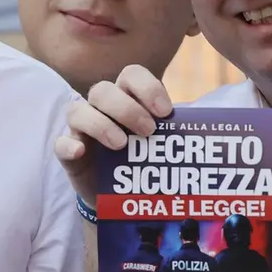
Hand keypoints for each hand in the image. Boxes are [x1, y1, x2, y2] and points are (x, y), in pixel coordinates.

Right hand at [53, 64, 172, 207]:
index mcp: (127, 98)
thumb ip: (178, 131)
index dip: (147, 87)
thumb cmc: (146, 161)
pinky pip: (60, 143)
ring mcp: (81, 130)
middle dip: (126, 108)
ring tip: (122, 144)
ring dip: (100, 123)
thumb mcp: (164, 143)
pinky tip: (81, 151)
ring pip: (77, 111)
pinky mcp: (69, 153)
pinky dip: (69, 145)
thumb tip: (211, 129)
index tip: (166, 111)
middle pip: (102, 90)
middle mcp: (101, 108)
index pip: (131, 75)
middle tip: (149, 131)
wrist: (124, 196)